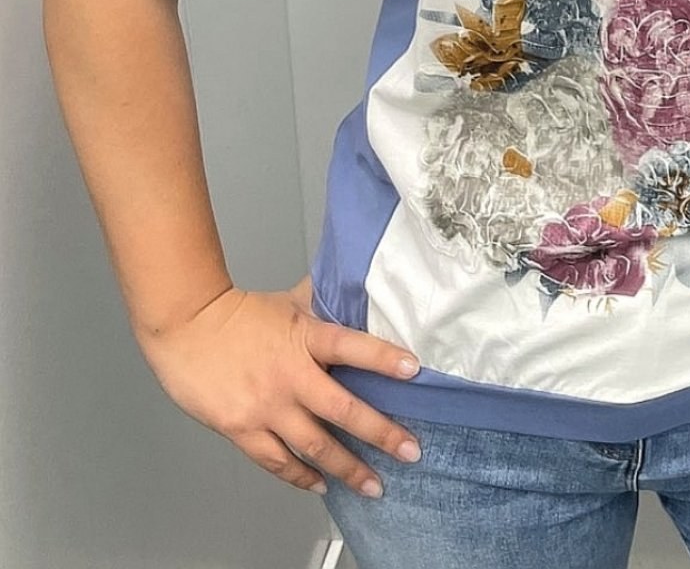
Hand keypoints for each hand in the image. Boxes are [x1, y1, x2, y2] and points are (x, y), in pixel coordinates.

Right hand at [133, 277, 421, 497]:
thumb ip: (319, 307)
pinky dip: (301, 476)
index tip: (414, 370)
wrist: (185, 325)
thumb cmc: (236, 312)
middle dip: (380, 433)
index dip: (383, 357)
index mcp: (303, 336)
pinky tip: (321, 485)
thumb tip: (351, 294)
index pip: (351, 346)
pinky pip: (277, 461)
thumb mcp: (286, 302)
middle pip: (342, 408)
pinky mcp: (241, 429)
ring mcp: (265, 406)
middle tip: (410, 450)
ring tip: (373, 484)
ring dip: (347, 468)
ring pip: (315, 445)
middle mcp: (289, 374)